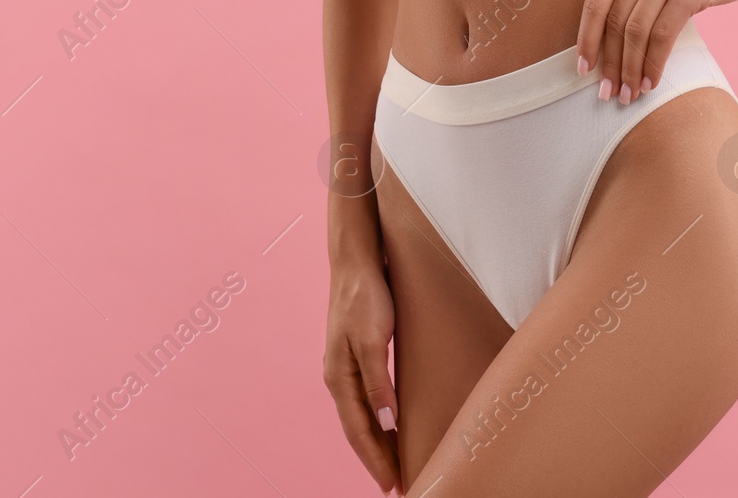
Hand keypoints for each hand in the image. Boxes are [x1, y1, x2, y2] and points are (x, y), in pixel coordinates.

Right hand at [323, 260, 401, 495]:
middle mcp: (338, 379)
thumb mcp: (374, 339)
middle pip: (358, 431)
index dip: (376, 460)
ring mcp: (345, 370)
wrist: (356, 263)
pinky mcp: (356, 359)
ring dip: (377, 444)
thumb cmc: (365, 296)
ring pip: (361, 418)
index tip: (393, 484)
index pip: (359, 432)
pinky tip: (389, 427)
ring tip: (395, 465)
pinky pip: (366, 402)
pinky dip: (377, 422)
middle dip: (376, 460)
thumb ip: (378, 381)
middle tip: (398, 484)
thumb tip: (384, 421)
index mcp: (339, 378)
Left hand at [575, 0, 737, 103]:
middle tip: (609, 92)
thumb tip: (609, 46)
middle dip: (609, 62)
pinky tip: (653, 81)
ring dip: (631, 69)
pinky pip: (663, 35)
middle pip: (614, 21)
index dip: (586, 39)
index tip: (583, 69)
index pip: (596, 1)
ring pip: (636, 31)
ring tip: (631, 93)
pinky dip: (655, 63)